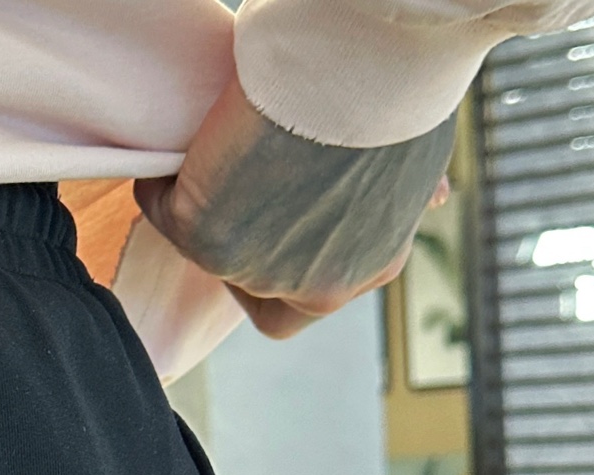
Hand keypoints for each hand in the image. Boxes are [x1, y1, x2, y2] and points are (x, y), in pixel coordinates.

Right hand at [135, 78, 456, 338]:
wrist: (366, 51)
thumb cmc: (400, 81)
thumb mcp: (419, 158)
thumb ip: (398, 199)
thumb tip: (433, 200)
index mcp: (370, 270)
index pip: (300, 305)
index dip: (278, 268)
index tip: (271, 219)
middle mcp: (317, 288)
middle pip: (250, 288)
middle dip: (237, 242)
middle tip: (232, 188)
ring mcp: (258, 267)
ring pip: (205, 249)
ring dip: (200, 204)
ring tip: (208, 148)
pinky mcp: (207, 236)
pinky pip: (164, 210)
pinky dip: (160, 183)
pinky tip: (173, 151)